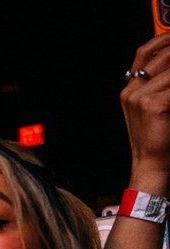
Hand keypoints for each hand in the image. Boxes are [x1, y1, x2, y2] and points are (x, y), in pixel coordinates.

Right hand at [124, 34, 169, 190]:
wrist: (151, 164)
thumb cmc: (157, 139)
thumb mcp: (155, 108)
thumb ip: (161, 86)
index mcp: (130, 90)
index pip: (144, 54)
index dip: (162, 40)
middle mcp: (131, 91)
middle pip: (161, 56)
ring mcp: (139, 97)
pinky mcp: (152, 105)